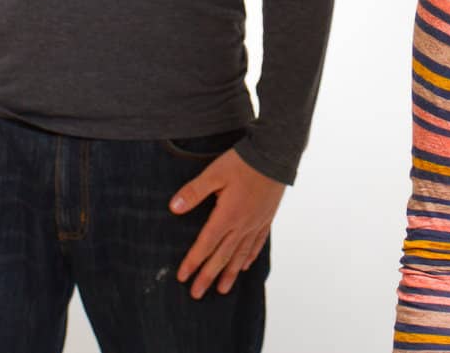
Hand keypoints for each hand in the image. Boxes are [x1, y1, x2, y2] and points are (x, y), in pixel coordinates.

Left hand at [168, 148, 284, 298]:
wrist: (275, 155)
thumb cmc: (243, 162)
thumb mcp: (214, 173)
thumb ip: (194, 191)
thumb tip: (173, 208)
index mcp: (227, 215)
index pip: (206, 244)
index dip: (193, 262)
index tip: (183, 277)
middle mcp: (242, 224)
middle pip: (222, 256)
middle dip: (208, 276)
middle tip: (197, 294)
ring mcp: (256, 223)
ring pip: (240, 254)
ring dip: (230, 273)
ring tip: (222, 289)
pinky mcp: (266, 217)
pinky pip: (257, 243)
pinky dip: (249, 257)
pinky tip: (245, 265)